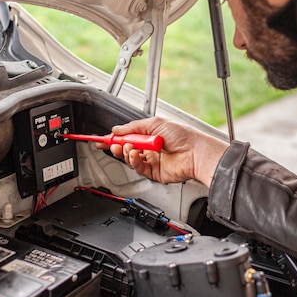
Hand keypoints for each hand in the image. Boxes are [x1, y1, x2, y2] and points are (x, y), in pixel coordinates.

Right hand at [96, 117, 227, 186]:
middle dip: (117, 147)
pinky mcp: (154, 173)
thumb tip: (116, 129)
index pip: (127, 136)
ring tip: (130, 147)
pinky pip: (138, 168)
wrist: (195, 152)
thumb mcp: (154, 123)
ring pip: (130, 160)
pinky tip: (137, 155)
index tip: (101, 139)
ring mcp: (152, 161)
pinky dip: (134, 161)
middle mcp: (150, 148)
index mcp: (150, 135)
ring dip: (126, 153)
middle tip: (111, 144)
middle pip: (126, 149)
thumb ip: (132, 127)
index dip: (113, 139)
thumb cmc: (182, 135)